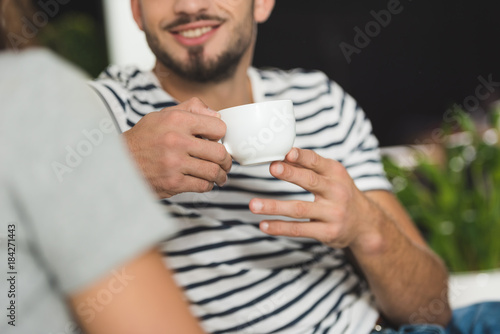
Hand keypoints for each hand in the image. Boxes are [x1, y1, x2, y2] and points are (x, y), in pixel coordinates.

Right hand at [123, 97, 231, 197]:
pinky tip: (205, 182)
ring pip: (213, 171)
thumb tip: (217, 114)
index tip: (217, 140)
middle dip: (226, 160)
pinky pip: (203, 185)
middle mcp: (177, 140)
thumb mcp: (162, 115)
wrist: (120, 163)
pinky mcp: (173, 183)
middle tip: (226, 163)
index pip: (218, 127)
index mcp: (177, 120)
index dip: (220, 134)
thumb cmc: (144, 139)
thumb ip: (191, 109)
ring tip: (220, 175)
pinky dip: (208, 185)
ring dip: (220, 175)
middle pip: (219, 152)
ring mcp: (175, 163)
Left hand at [249, 148, 381, 252]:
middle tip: (272, 168)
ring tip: (254, 204)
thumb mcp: (332, 176)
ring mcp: (333, 214)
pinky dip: (280, 228)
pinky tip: (264, 225)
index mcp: (335, 173)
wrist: (365, 224)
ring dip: (274, 206)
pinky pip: (300, 230)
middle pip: (310, 182)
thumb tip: (281, 155)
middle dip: (290, 174)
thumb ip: (308, 167)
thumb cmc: (341, 193)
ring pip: (299, 209)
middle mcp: (336, 192)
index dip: (302, 157)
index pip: (317, 162)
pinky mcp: (328, 233)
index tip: (286, 153)